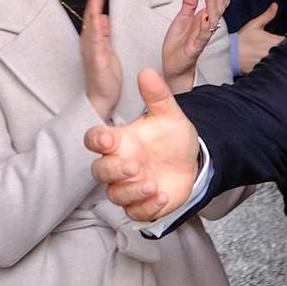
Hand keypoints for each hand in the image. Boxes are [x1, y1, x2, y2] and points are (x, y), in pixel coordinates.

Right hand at [80, 0, 120, 120]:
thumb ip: (104, 34)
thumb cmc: (105, 76)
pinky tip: (98, 19)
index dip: (96, 0)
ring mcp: (92, 51)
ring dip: (93, 9)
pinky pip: (96, 42)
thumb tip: (103, 17)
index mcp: (94, 40)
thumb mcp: (107, 50)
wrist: (101, 98)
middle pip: (90, 16)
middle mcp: (90, 43)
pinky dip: (96, 29)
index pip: (94, 16)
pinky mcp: (96, 60)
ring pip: (91, 25)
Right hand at [87, 68, 202, 221]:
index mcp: (120, 141)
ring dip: (131, 192)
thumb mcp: (169, 116)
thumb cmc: (171, 138)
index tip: (106, 137)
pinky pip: (135, 213)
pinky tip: (161, 198)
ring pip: (115, 194)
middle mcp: (118, 165)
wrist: (192, 161)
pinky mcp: (142, 204)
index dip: (95, 140)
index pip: (94, 140)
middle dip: (114, 170)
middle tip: (134, 166)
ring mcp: (128, 186)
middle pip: (99, 171)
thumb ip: (157, 96)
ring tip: (152, 185)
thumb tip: (147, 72)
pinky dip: (146, 208)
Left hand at [160, 0, 233, 92]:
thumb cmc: (179, 44)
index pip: (217, 3)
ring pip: (212, 20)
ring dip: (213, 7)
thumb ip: (189, 3)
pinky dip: (204, 26)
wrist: (173, 66)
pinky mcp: (195, 47)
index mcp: (204, 19)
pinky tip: (205, 16)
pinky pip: (202, 36)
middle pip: (218, 9)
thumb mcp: (182, 18)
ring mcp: (202, 37)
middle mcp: (206, 27)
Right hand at [237, 2, 282, 74]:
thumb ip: (267, 16)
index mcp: (275, 40)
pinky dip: (279, 68)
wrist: (229, 55)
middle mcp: (275, 52)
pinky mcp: (267, 71)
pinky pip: (278, 70)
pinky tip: (278, 67)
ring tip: (285, 58)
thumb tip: (275, 5)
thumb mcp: (254, 25)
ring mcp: (271, 62)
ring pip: (286, 61)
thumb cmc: (242, 39)